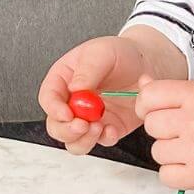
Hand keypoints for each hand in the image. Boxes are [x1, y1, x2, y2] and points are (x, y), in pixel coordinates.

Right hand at [38, 35, 153, 155]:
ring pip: (74, 141)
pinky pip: (101, 141)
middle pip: (56, 126)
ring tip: (99, 126)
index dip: (54, 109)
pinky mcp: (107, 128)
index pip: (48, 99)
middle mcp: (72, 103)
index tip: (67, 114)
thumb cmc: (119, 54)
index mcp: (63, 81)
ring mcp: (89, 119)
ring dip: (83, 140)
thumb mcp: (101, 52)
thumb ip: (87, 70)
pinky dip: (105, 139)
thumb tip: (76, 89)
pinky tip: (112, 129)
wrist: (145, 64)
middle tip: (83, 125)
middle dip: (67, 130)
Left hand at [135, 77, 193, 190]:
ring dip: (171, 152)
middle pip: (151, 125)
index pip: (149, 97)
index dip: (148, 105)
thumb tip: (143, 83)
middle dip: (165, 129)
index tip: (157, 111)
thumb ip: (176, 90)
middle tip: (187, 131)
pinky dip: (176, 173)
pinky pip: (165, 176)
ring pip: (157, 151)